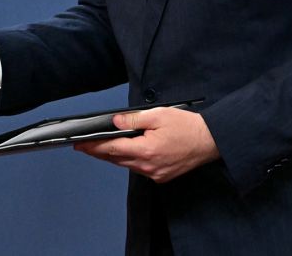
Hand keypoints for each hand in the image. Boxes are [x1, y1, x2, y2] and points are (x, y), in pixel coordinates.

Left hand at [74, 107, 219, 183]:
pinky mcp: (161, 176)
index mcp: (147, 150)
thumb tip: (115, 122)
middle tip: (84, 145)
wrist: (211, 141)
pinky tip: (125, 152)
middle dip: (99, 152)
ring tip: (101, 147)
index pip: (112, 150)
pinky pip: (139, 168)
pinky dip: (129, 160)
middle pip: (116, 160)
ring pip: (126, 165)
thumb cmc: (188, 127)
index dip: (93, 147)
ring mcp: (156, 173)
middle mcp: (149, 166)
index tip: (80, 145)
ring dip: (113, 157)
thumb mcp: (158, 116)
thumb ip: (133, 119)